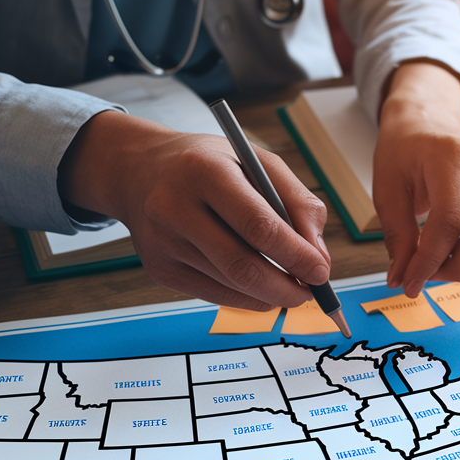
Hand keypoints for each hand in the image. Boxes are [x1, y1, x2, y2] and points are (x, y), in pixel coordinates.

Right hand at [58, 111, 329, 310]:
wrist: (138, 172)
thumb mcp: (256, 161)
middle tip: (311, 292)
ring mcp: (162, 243)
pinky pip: (214, 295)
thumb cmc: (209, 165)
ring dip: (270, 295)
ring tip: (291, 286)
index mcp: (204, 171)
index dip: (296, 255)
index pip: (257, 225)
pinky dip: (247, 297)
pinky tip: (260, 286)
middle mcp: (174, 208)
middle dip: (286, 288)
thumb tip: (319, 256)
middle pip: (242, 266)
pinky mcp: (159, 270)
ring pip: (231, 286)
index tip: (321, 271)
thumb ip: (297, 201)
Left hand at [373, 63, 459, 297]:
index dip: (429, 261)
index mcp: (452, 154)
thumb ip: (398, 237)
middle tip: (430, 277)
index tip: (410, 284)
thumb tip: (402, 280)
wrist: (425, 124)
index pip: (449, 222)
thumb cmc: (404, 155)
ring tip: (444, 260)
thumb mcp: (388, 192)